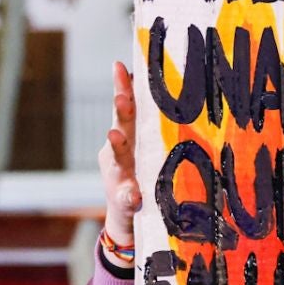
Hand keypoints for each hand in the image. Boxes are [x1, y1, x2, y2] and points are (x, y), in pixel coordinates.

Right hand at [97, 60, 139, 248]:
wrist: (128, 218)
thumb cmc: (143, 176)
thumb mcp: (149, 150)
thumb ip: (154, 126)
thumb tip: (170, 90)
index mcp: (129, 138)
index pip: (126, 108)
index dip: (123, 88)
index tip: (120, 67)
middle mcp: (119, 154)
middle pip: (120, 127)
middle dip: (120, 112)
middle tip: (121, 98)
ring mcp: (119, 177)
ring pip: (117, 159)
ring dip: (117, 146)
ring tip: (114, 135)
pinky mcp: (125, 202)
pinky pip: (127, 198)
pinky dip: (129, 195)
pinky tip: (134, 195)